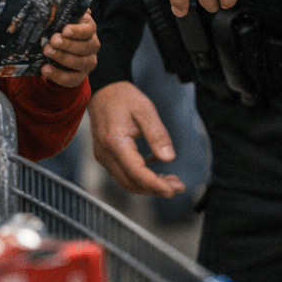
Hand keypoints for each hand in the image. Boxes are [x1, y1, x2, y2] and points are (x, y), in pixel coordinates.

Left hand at [39, 10, 97, 87]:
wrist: (61, 53)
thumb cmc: (62, 32)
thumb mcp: (63, 21)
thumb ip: (62, 12)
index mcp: (89, 29)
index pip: (89, 29)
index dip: (78, 31)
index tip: (65, 30)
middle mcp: (92, 46)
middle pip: (85, 47)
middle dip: (67, 45)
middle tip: (52, 41)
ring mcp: (88, 63)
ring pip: (79, 63)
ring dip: (62, 57)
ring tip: (47, 51)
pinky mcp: (80, 77)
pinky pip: (71, 79)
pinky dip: (57, 75)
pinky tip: (45, 69)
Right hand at [87, 81, 185, 197]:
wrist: (103, 91)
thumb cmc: (123, 97)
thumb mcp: (145, 109)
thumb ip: (157, 134)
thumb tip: (168, 158)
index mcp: (116, 142)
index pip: (136, 173)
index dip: (155, 185)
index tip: (173, 190)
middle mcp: (106, 154)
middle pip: (131, 182)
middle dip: (155, 189)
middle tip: (178, 187)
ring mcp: (103, 157)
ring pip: (126, 182)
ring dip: (148, 186)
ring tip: (170, 181)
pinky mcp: (105, 156)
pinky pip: (122, 174)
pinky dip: (140, 178)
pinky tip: (155, 168)